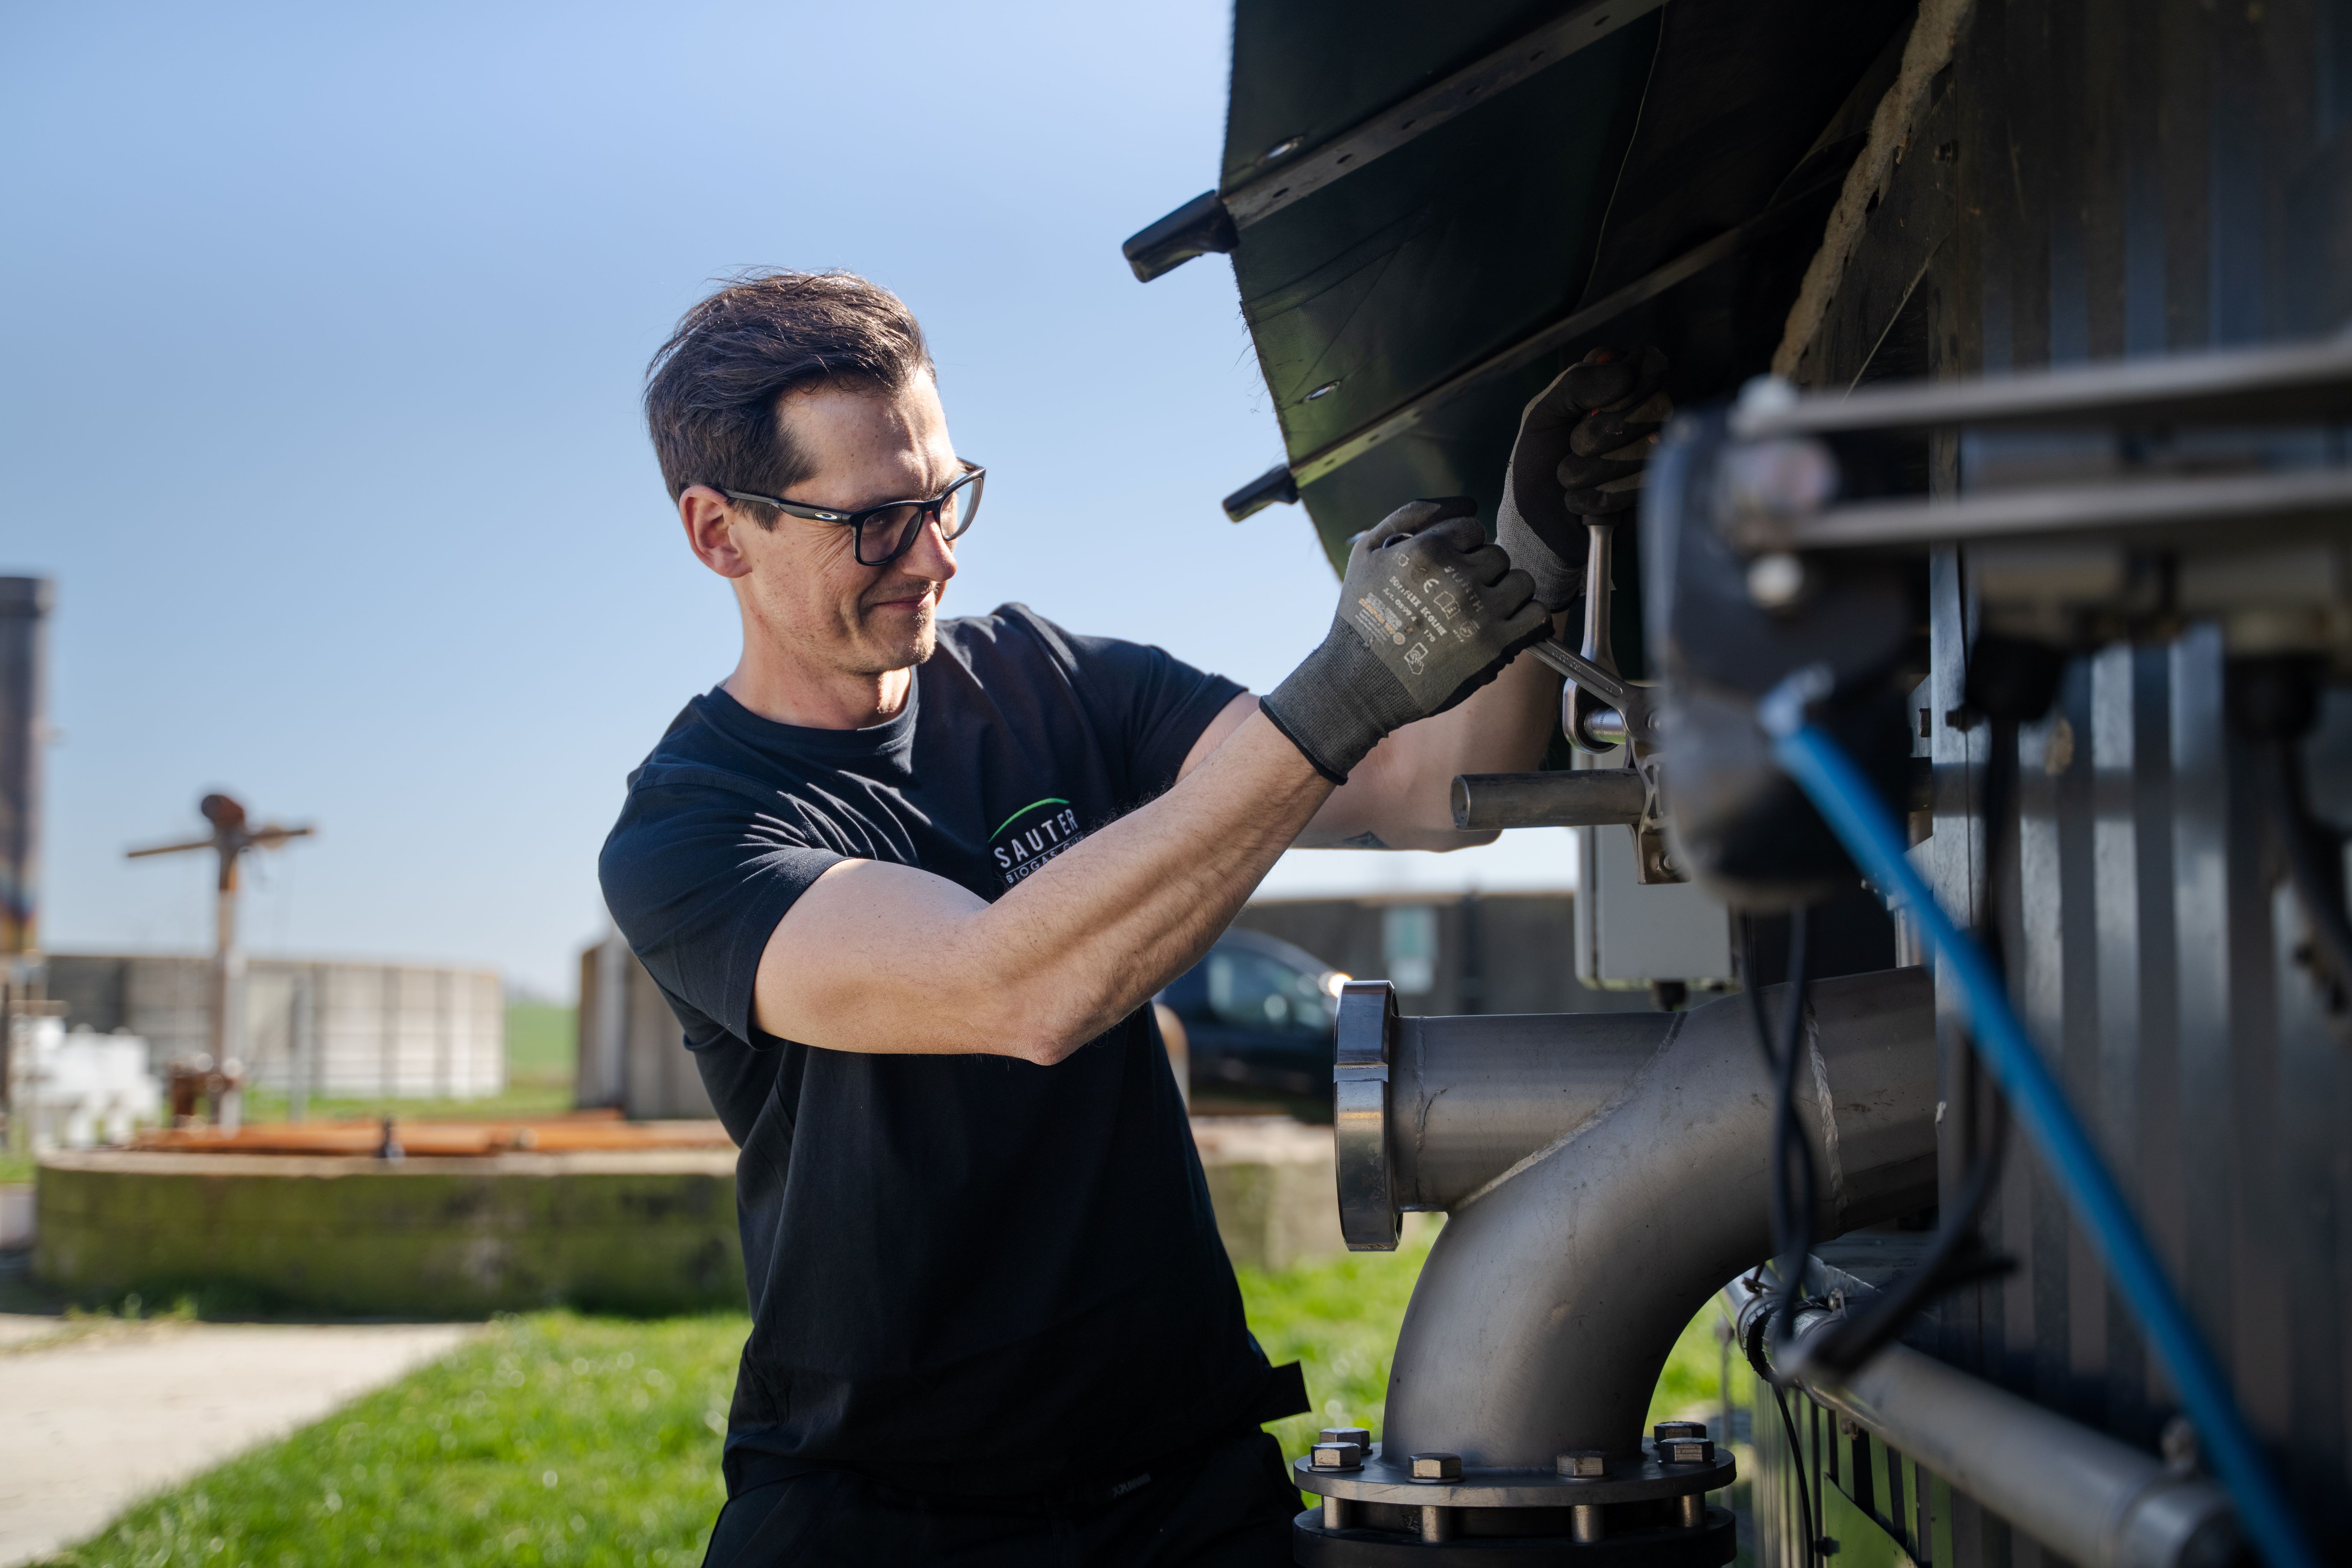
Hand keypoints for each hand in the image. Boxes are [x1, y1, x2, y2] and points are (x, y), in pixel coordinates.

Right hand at [1259, 498, 1549, 781]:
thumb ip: (1414, 515)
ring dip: (1506, 595)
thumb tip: (1469, 501)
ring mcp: (1480, 613)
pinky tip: (1504, 627)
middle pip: (1498, 555)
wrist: (1359, 683)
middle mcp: (1458, 578)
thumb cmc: (1362, 616)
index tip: (1445, 572)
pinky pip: (1538, 615)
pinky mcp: (1495, 646)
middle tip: (1457, 598)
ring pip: (1522, 582)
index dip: (1461, 549)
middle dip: (1481, 573)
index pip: (1474, 528)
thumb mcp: (1368, 551)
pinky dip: (1528, 619)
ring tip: (1479, 613)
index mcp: (1428, 550)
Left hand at [1494, 347, 1670, 609]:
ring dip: (1591, 472)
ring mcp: (1657, 455)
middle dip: (1596, 435)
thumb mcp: (1542, 414)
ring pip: (1644, 450)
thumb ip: (1577, 382)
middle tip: (1573, 447)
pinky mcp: (1656, 493)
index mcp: (1622, 385)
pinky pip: (1639, 488)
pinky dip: (1599, 499)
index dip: (1621, 385)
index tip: (1588, 407)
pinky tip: (1586, 503)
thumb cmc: (1537, 463)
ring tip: (1572, 480)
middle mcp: (1648, 415)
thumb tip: (1626, 372)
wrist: (1536, 524)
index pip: (1649, 364)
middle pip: (1652, 407)